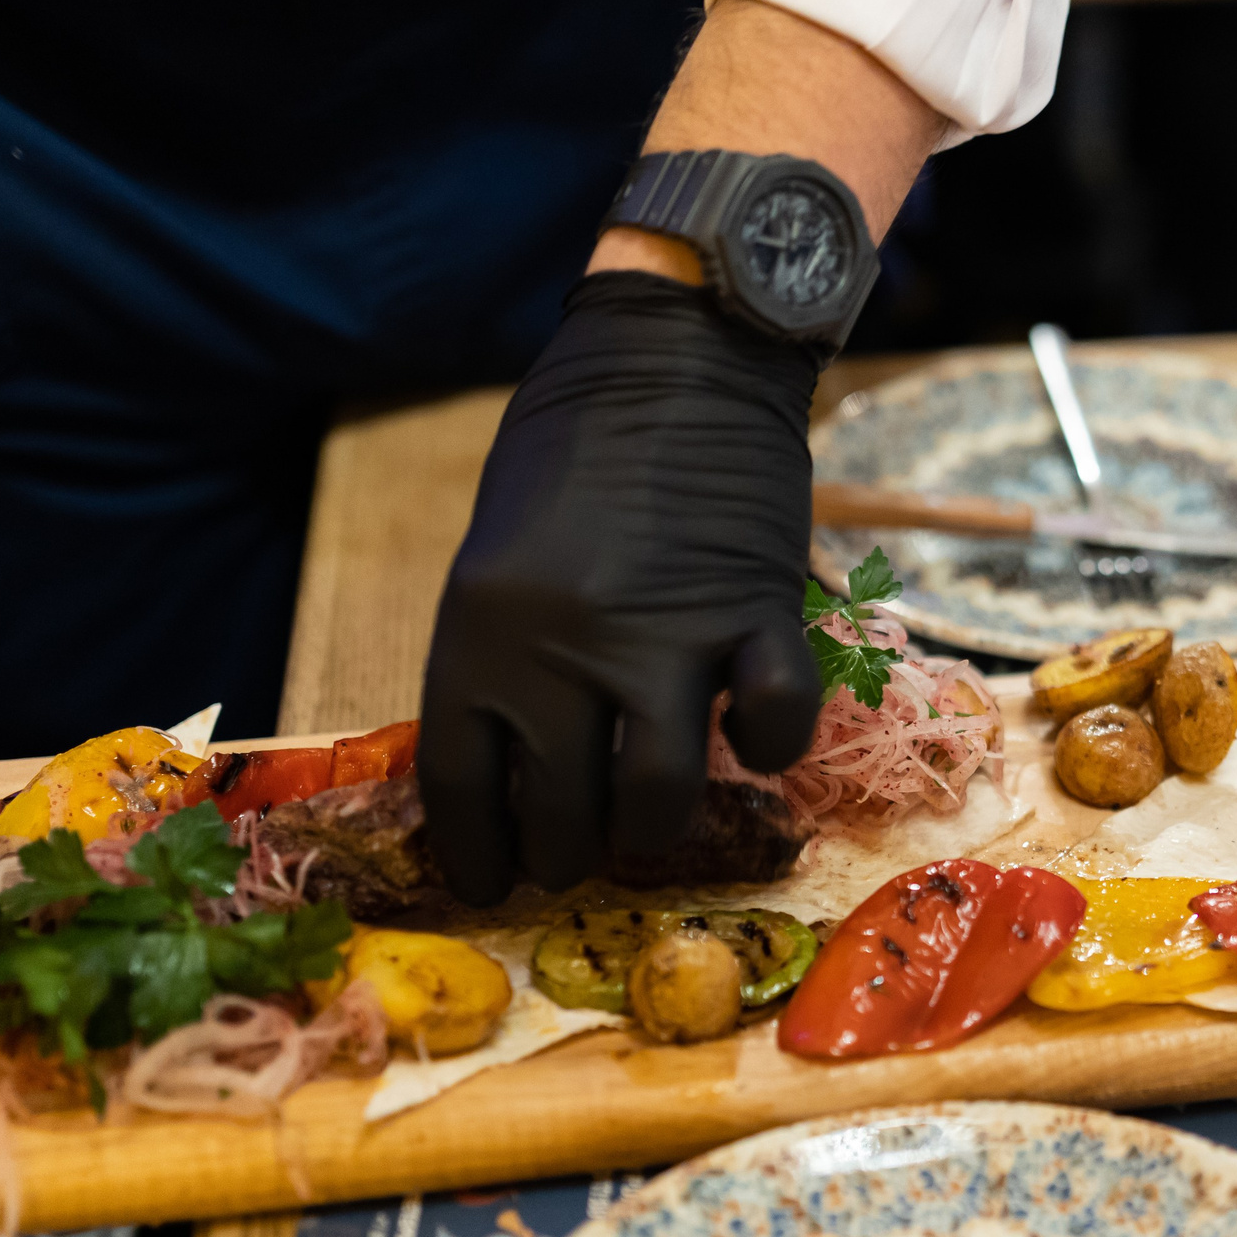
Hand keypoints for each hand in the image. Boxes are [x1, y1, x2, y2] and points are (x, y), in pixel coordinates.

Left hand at [419, 271, 823, 905]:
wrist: (676, 354)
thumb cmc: (572, 449)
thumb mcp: (496, 555)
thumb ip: (501, 653)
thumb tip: (514, 765)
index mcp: (479, 628)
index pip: (465, 784)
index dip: (480, 852)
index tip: (496, 882)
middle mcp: (561, 646)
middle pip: (560, 809)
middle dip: (566, 856)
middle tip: (579, 858)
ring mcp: (664, 636)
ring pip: (659, 796)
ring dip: (656, 828)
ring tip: (654, 820)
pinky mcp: (754, 615)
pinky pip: (771, 722)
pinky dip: (767, 747)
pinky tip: (752, 740)